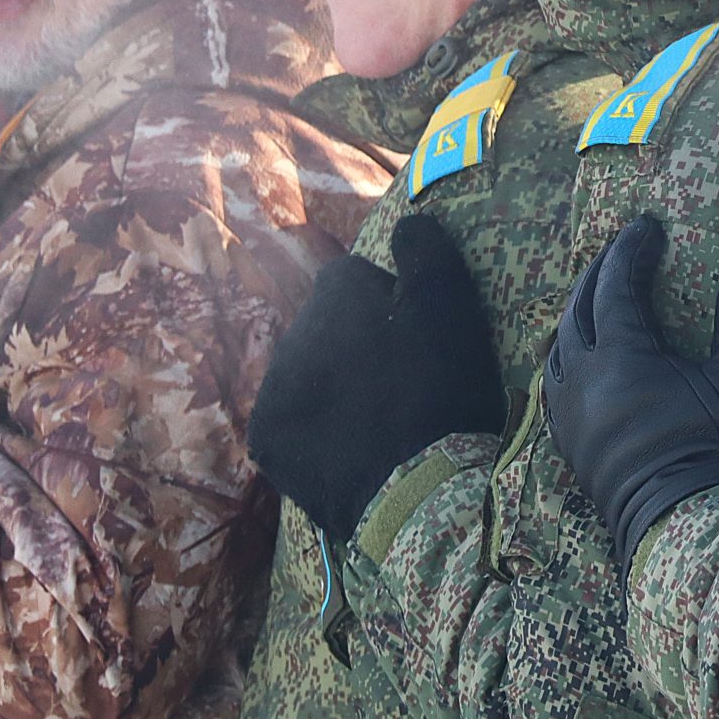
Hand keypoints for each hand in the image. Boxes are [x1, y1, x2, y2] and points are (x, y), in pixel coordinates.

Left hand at [247, 214, 505, 540]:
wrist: (421, 495)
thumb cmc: (442, 391)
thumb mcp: (450, 308)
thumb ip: (426, 251)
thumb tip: (406, 223)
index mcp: (328, 299)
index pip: (350, 276)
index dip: (389, 299)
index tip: (417, 333)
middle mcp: (287, 339)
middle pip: (324, 325)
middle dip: (355, 340)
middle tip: (403, 376)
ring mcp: (270, 396)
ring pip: (306, 371)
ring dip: (335, 382)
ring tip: (381, 414)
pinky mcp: (268, 445)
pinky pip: (293, 418)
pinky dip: (319, 424)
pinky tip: (355, 441)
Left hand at [542, 217, 718, 573]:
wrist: (679, 523)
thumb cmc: (712, 447)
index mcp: (621, 356)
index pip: (616, 287)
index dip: (630, 252)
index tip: (647, 227)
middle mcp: (583, 378)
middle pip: (576, 309)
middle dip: (596, 273)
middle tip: (620, 250)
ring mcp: (570, 412)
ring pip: (557, 346)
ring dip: (575, 312)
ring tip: (595, 295)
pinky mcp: (568, 442)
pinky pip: (554, 383)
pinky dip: (565, 355)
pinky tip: (579, 355)